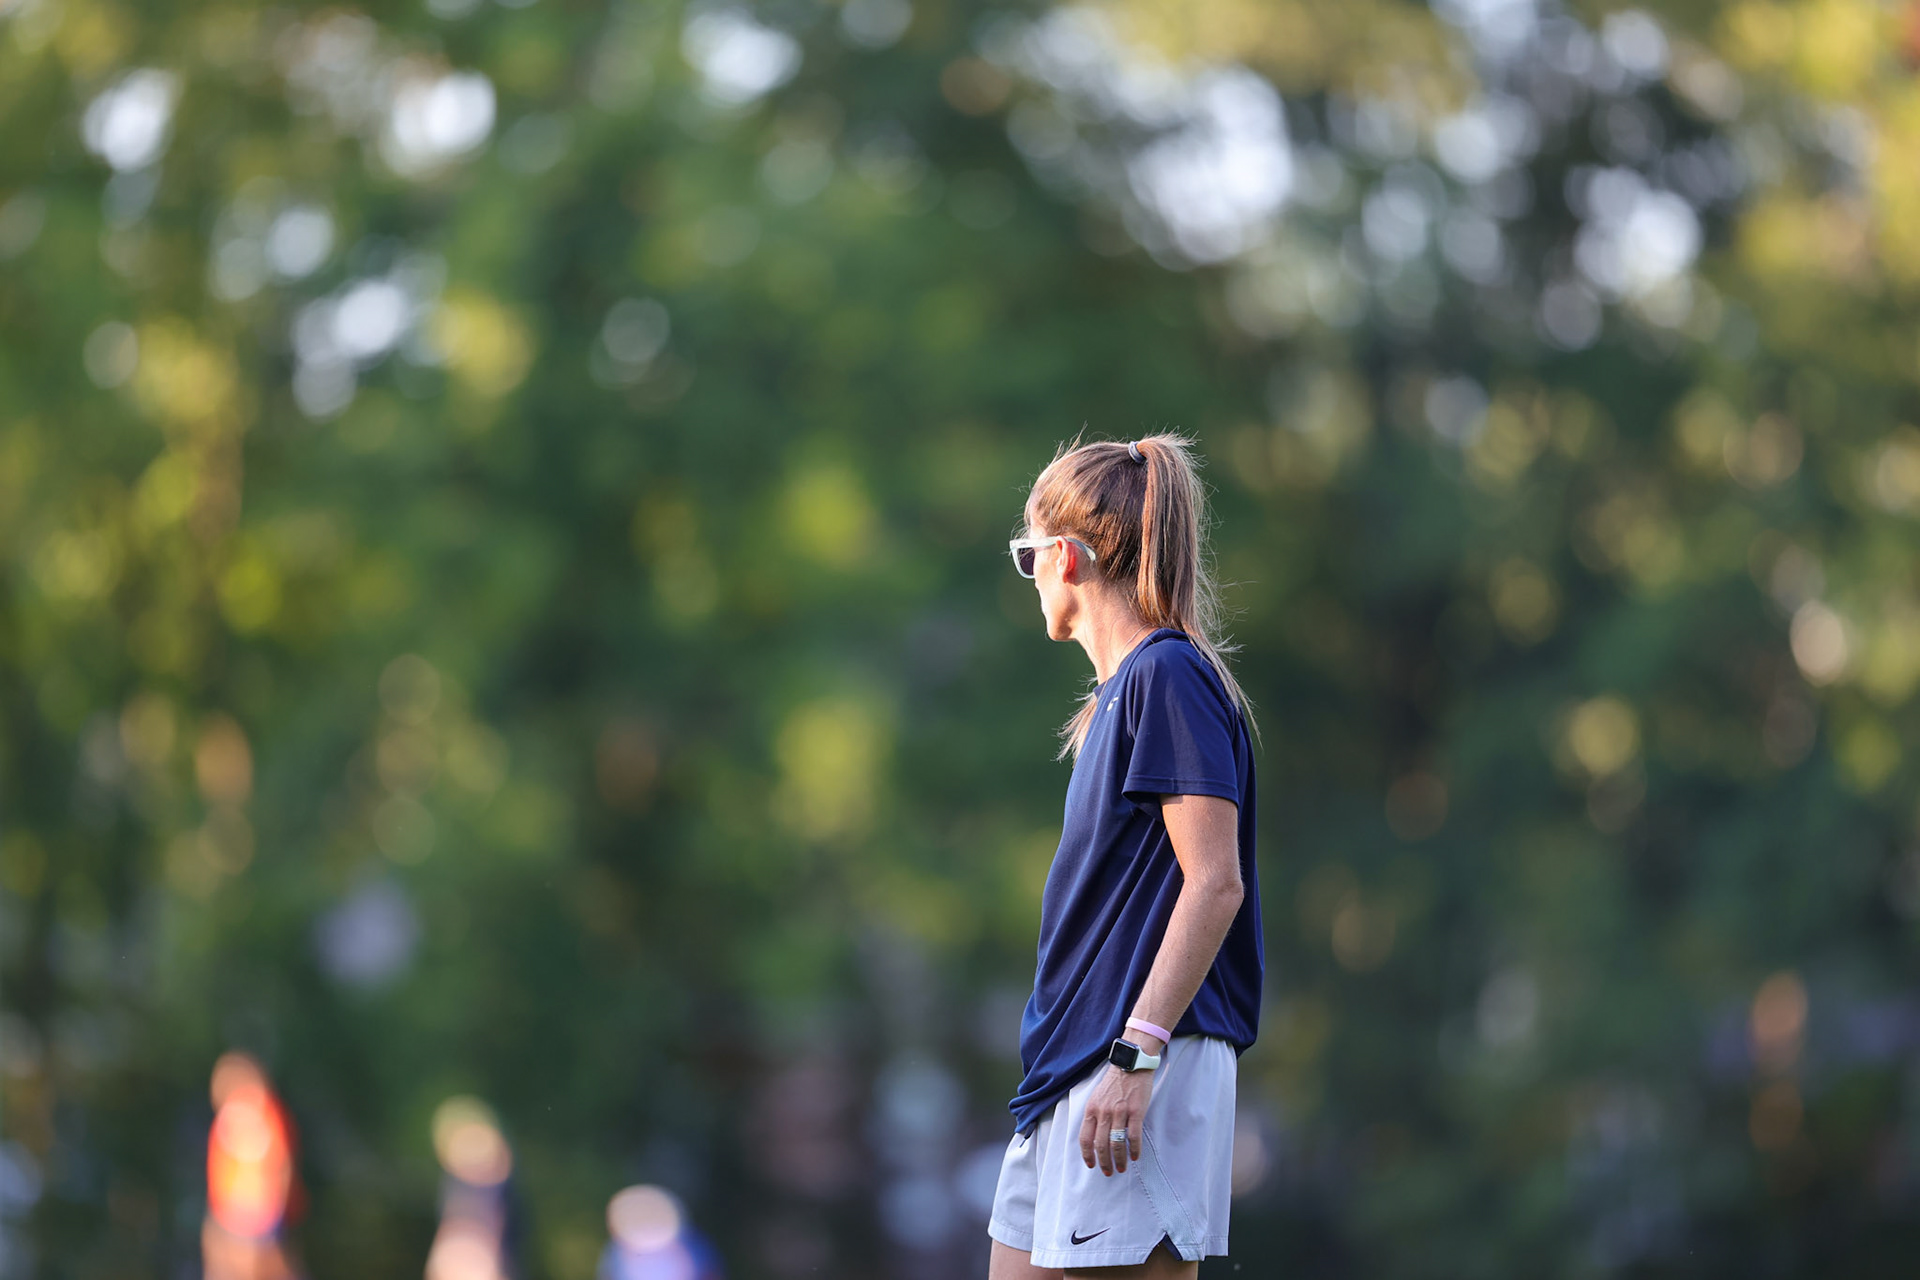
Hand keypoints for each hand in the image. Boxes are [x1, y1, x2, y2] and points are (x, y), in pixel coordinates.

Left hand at [1078, 1061, 1154, 1175]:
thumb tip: (1093, 1136)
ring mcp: (1119, 1112)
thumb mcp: (1097, 1096)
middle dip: (1104, 1162)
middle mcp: (1103, 1112)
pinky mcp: (1135, 1112)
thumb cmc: (1114, 1082)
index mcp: (1091, 1109)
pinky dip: (1134, 1149)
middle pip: (1100, 1144)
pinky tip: (1135, 1156)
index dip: (1087, 1155)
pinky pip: (1133, 1136)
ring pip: (1116, 1143)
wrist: (1131, 1065)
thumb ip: (1094, 1115)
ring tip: (1122, 1168)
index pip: (1085, 1138)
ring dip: (1119, 1159)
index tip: (1091, 1165)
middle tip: (1108, 1172)